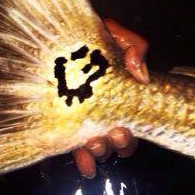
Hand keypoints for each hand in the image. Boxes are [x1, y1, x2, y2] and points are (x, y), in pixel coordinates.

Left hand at [72, 19, 149, 178]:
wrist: (54, 36)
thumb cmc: (87, 35)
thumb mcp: (114, 32)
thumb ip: (134, 46)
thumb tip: (140, 74)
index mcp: (120, 90)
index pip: (134, 117)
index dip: (133, 130)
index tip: (125, 126)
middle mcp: (104, 109)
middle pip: (119, 138)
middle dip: (120, 141)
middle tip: (115, 133)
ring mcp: (83, 118)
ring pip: (99, 146)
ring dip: (101, 149)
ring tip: (94, 142)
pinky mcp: (62, 123)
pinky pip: (72, 148)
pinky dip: (82, 158)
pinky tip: (84, 161)